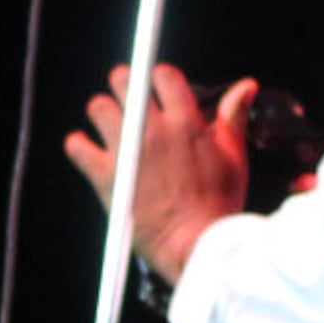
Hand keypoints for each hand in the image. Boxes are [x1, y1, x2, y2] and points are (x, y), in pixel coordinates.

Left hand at [61, 63, 254, 282]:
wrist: (196, 246)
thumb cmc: (219, 206)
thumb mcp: (234, 157)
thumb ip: (234, 117)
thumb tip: (246, 85)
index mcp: (186, 124)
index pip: (164, 76)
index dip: (158, 78)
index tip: (157, 87)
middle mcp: (154, 131)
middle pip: (126, 83)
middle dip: (123, 83)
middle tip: (125, 95)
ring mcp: (128, 153)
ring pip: (99, 108)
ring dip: (101, 111)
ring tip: (106, 120)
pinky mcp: (107, 177)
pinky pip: (77, 147)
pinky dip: (78, 146)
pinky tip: (84, 149)